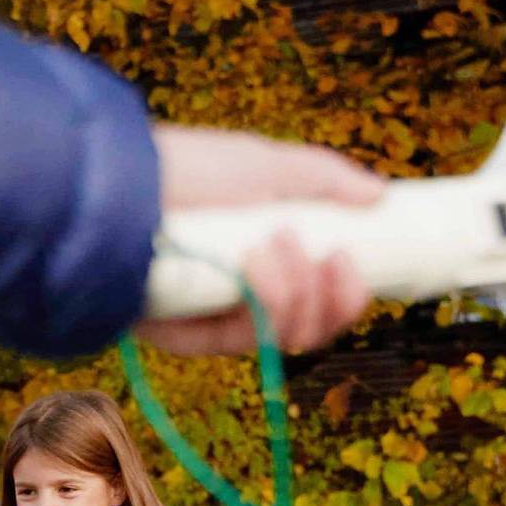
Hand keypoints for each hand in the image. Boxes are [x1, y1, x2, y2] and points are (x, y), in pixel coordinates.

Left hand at [136, 125, 384, 355]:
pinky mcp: (186, 336)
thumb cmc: (190, 168)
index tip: (358, 262)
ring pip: (285, 337)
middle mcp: (241, 296)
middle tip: (335, 258)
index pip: (319, 298)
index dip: (347, 292)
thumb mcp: (267, 164)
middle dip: (335, 299)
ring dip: (299, 291)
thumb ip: (325, 180)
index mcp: (266, 261)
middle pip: (309, 328)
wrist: (125, 182)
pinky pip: (246, 341)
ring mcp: (213, 319)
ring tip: (277, 241)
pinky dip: (267, 301)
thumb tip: (380, 195)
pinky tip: (258, 262)